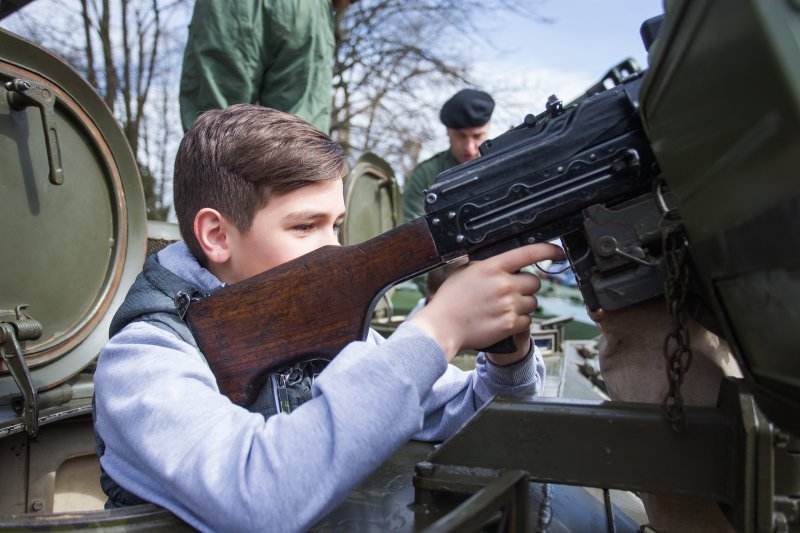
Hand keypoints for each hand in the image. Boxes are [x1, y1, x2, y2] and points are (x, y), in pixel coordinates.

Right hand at [408, 243, 563, 360]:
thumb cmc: (450, 300)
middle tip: (511, 292)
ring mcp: (509, 305)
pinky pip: (528, 320)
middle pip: (535, 282)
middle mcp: (504, 284)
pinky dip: (519, 321)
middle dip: (526, 287)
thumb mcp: (466, 272)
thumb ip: (488, 266)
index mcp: (493, 267)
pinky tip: (503, 320)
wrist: (443, 326)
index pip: (528, 253)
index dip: (547, 250)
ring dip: (523, 305)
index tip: (556, 252)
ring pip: (533, 302)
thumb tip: (503, 265)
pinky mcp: (510, 324)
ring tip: (503, 308)